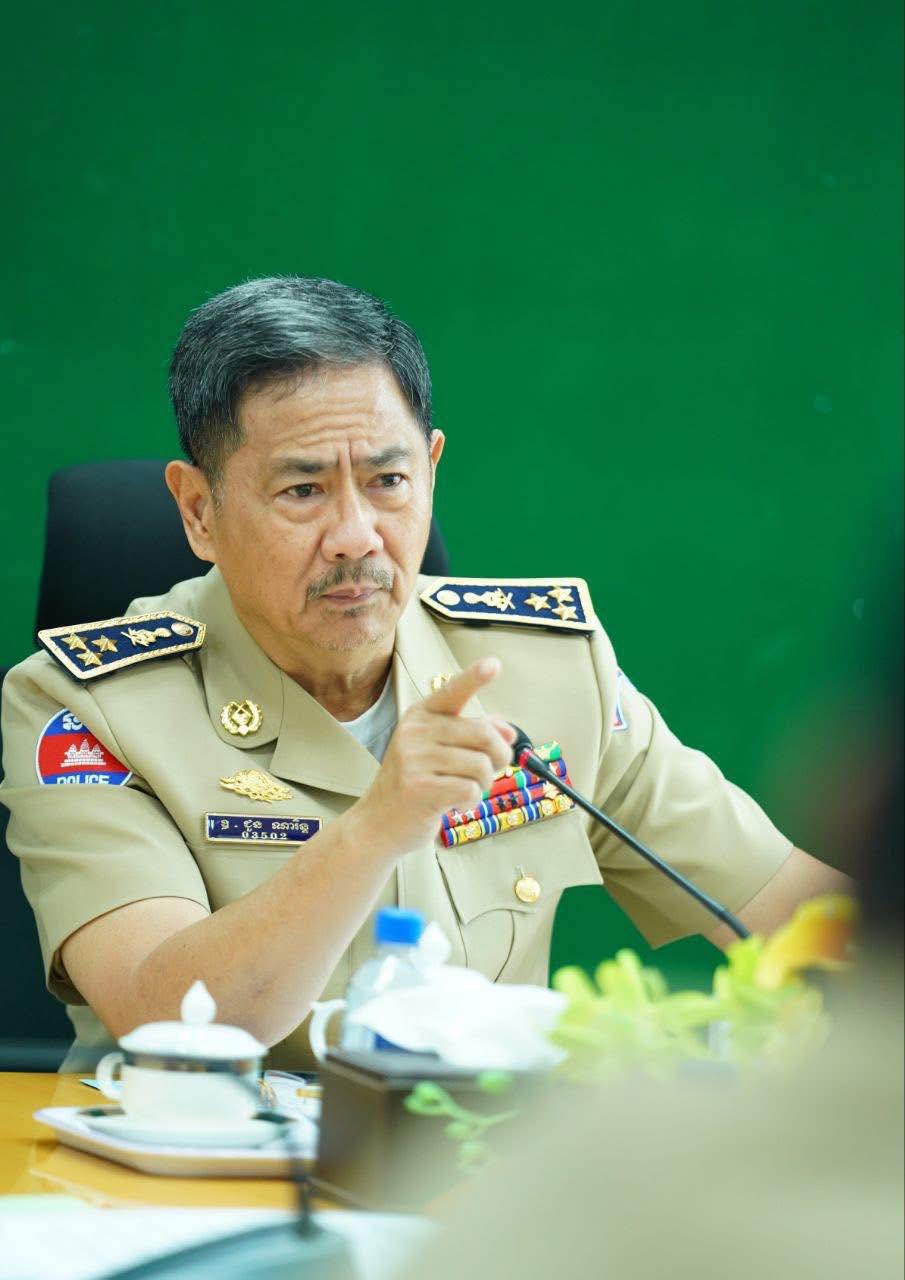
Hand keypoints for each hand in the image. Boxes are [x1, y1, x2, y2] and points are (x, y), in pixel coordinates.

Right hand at [354, 657, 515, 856]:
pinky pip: (470, 789)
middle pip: (483, 734)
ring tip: (465, 791)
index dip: (475, 677)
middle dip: (499, 756)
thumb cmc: (415, 785)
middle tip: (491, 770)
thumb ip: (473, 736)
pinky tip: (455, 805)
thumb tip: (508, 732)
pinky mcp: (419, 787)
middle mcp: (415, 731)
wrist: (377, 824)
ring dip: (483, 784)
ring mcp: (414, 758)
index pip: (453, 691)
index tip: (493, 664)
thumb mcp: (439, 753)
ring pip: (481, 765)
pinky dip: (471, 802)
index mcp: (421, 716)